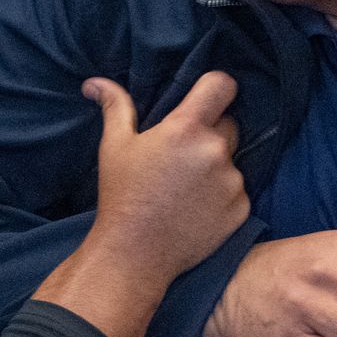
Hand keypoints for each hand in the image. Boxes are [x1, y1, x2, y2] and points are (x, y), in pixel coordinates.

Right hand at [82, 71, 249, 280]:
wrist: (134, 254)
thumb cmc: (122, 195)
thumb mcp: (115, 146)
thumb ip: (115, 106)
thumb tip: (95, 82)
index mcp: (186, 128)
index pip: (222, 85)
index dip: (216, 87)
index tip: (207, 97)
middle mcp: (215, 150)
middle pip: (229, 124)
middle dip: (210, 133)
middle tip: (182, 156)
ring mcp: (232, 181)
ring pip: (232, 160)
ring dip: (216, 167)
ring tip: (184, 189)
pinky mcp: (241, 208)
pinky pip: (238, 191)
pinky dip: (223, 196)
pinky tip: (196, 209)